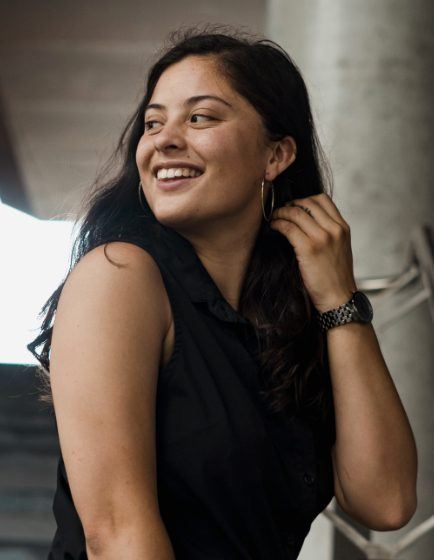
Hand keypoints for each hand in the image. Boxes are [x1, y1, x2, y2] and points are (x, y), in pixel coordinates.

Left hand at [269, 193, 357, 312]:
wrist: (339, 298)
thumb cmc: (335, 277)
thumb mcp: (339, 248)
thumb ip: (329, 232)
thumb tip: (307, 220)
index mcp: (343, 227)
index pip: (323, 199)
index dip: (304, 199)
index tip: (294, 206)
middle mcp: (335, 229)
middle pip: (308, 202)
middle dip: (290, 204)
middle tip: (281, 211)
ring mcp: (323, 238)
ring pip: (296, 213)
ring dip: (281, 213)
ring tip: (274, 218)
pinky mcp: (309, 248)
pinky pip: (288, 228)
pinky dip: (278, 224)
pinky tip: (274, 227)